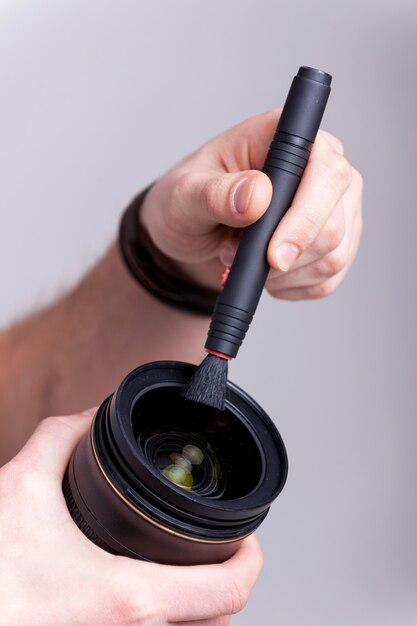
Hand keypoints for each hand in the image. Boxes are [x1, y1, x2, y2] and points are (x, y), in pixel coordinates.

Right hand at [0, 411, 261, 625]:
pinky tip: (151, 595)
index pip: (230, 590)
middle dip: (227, 578)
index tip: (246, 535)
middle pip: (220, 621)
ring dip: (201, 606)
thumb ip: (62, 437)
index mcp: (127, 598)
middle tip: (219, 547)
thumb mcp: (21, 486)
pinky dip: (170, 623)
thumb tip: (91, 417)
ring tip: (191, 569)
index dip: (251, 558)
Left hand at [140, 109, 362, 298]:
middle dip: (285, 255)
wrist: (191, 235)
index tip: (271, 254)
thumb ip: (215, 194)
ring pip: (333, 256)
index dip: (305, 218)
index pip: (327, 172)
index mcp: (287, 139)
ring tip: (242, 257)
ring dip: (282, 274)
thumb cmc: (186, 202)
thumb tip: (256, 195)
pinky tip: (264, 274)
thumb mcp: (184, 195)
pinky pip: (327, 279)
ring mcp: (334, 207)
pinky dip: (289, 287)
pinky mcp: (334, 243)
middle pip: (335, 223)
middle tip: (235, 255)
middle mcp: (321, 168)